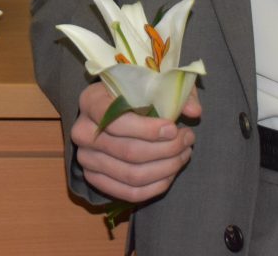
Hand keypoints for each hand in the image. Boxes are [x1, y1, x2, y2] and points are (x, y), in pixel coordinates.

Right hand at [71, 81, 200, 203]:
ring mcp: (86, 158)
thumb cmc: (132, 95)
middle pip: (128, 151)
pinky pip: (129, 192)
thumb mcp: (150, 84)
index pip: (115, 120)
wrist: (112, 112)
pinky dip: (155, 186)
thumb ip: (173, 94)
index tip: (173, 128)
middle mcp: (82, 131)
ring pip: (131, 175)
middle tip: (188, 139)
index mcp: (90, 101)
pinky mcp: (94, 178)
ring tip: (184, 154)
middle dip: (166, 150)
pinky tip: (171, 173)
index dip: (147, 129)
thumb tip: (195, 111)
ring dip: (166, 168)